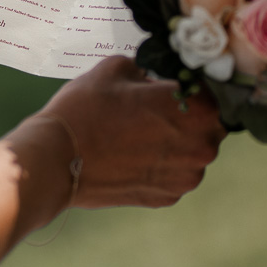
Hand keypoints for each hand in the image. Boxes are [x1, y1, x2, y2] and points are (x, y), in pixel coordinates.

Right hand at [30, 56, 225, 209]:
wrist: (57, 160)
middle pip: (206, 124)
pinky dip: (160, 164)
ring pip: (191, 152)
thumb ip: (148, 69)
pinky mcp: (167, 198)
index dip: (188, 84)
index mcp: (199, 110)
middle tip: (152, 108)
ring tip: (138, 133)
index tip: (168, 83)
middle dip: (185, 116)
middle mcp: (202, 147)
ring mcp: (186, 177)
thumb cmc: (86, 109)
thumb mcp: (116, 68)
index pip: (209, 91)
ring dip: (174, 142)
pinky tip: (132, 155)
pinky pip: (173, 173)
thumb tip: (154, 78)